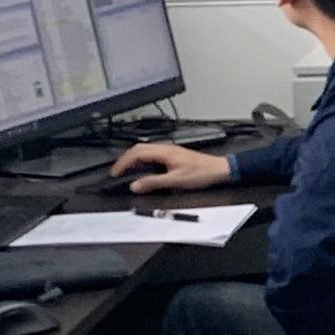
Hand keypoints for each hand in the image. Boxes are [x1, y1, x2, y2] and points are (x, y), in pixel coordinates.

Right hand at [109, 141, 231, 193]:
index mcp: (164, 152)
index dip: (123, 162)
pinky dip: (142, 161)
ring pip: (145, 151)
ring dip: (133, 159)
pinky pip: (152, 154)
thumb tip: (136, 185)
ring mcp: (170, 151)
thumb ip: (154, 182)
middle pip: (138, 149)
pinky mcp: (173, 155)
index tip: (114, 172)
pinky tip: (142, 169)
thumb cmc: (202, 173)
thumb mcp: (175, 181)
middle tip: (116, 171)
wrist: (219, 170)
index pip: (136, 153)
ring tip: (126, 170)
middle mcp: (166, 148)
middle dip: (125, 159)